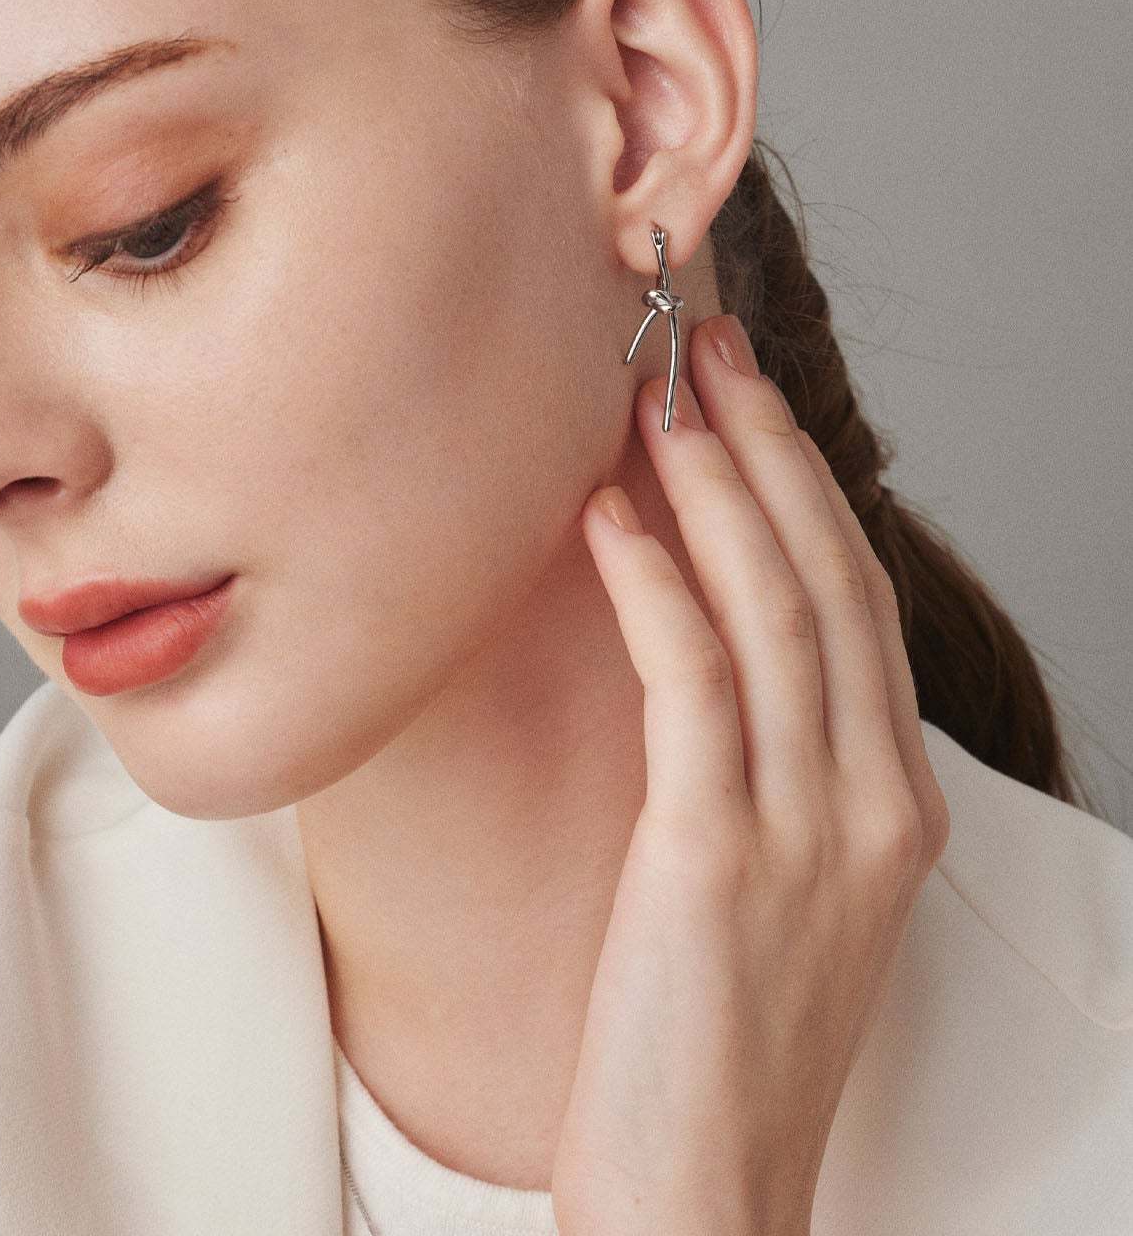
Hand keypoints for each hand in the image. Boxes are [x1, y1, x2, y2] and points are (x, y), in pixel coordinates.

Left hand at [549, 313, 950, 1235]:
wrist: (703, 1196)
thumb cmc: (712, 1038)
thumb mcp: (770, 882)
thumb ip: (760, 763)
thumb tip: (690, 631)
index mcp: (892, 801)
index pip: (853, 600)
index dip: (798, 483)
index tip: (738, 395)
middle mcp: (872, 801)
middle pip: (826, 575)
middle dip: (762, 445)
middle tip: (700, 346)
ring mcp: (809, 829)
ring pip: (770, 607)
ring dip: (707, 484)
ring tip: (651, 393)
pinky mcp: (717, 857)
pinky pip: (692, 681)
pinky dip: (652, 581)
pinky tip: (605, 512)